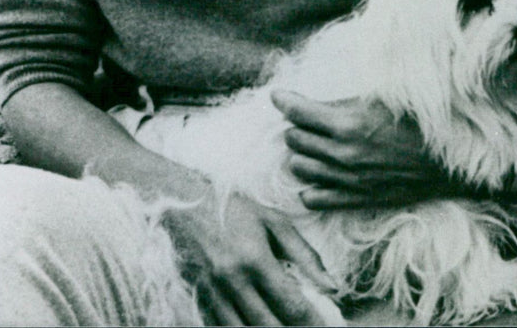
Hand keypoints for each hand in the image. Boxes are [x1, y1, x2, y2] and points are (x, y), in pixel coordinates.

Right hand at [162, 187, 335, 325]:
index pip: (291, 305)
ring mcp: (213, 295)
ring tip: (286, 327)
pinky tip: (258, 325)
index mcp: (255, 260)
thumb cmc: (235, 209)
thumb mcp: (274, 222)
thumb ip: (305, 255)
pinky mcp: (199, 301)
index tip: (327, 326)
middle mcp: (233, 282)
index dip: (313, 322)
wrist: (183, 202)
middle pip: (269, 327)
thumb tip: (332, 286)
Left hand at [271, 91, 450, 208]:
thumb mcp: (379, 101)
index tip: (277, 96)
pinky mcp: (355, 200)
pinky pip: (314, 199)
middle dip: (295, 126)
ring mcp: (347, 180)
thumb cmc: (416, 123)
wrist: (448, 162)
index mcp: (348, 124)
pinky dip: (310, 187)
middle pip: (295, 139)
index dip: (284, 101)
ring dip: (301, 154)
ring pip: (300, 168)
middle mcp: (342, 154)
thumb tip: (312, 99)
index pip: (298, 112)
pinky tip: (318, 176)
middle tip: (304, 119)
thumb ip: (343, 102)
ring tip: (311, 145)